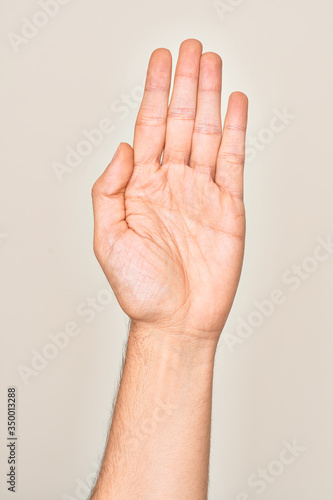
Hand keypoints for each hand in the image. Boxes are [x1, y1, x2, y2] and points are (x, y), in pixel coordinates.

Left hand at [92, 39, 247, 338]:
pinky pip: (234, 162)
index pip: (149, 128)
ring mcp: (202, 193)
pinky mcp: (229, 207)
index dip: (155, 93)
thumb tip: (123, 147)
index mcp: (142, 188)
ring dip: (210, 98)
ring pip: (208, 134)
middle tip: (190, 48)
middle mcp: (172, 184)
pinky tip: (235, 106)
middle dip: (185, 84)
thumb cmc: (140, 287)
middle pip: (181, 122)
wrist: (176, 320)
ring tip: (211, 63)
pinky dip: (236, 132)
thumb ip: (109, 189)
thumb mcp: (107, 238)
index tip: (160, 61)